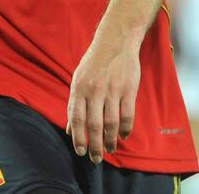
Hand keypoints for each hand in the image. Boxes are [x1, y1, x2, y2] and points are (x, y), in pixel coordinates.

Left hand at [66, 28, 141, 163]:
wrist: (116, 40)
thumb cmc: (94, 62)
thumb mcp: (78, 79)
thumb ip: (74, 104)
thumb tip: (69, 129)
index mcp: (80, 88)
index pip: (77, 119)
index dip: (78, 138)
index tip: (80, 151)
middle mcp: (95, 90)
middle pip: (94, 125)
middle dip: (95, 146)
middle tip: (96, 159)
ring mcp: (113, 90)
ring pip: (111, 123)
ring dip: (110, 140)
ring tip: (110, 150)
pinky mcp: (128, 89)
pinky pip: (127, 115)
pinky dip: (125, 129)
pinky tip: (123, 136)